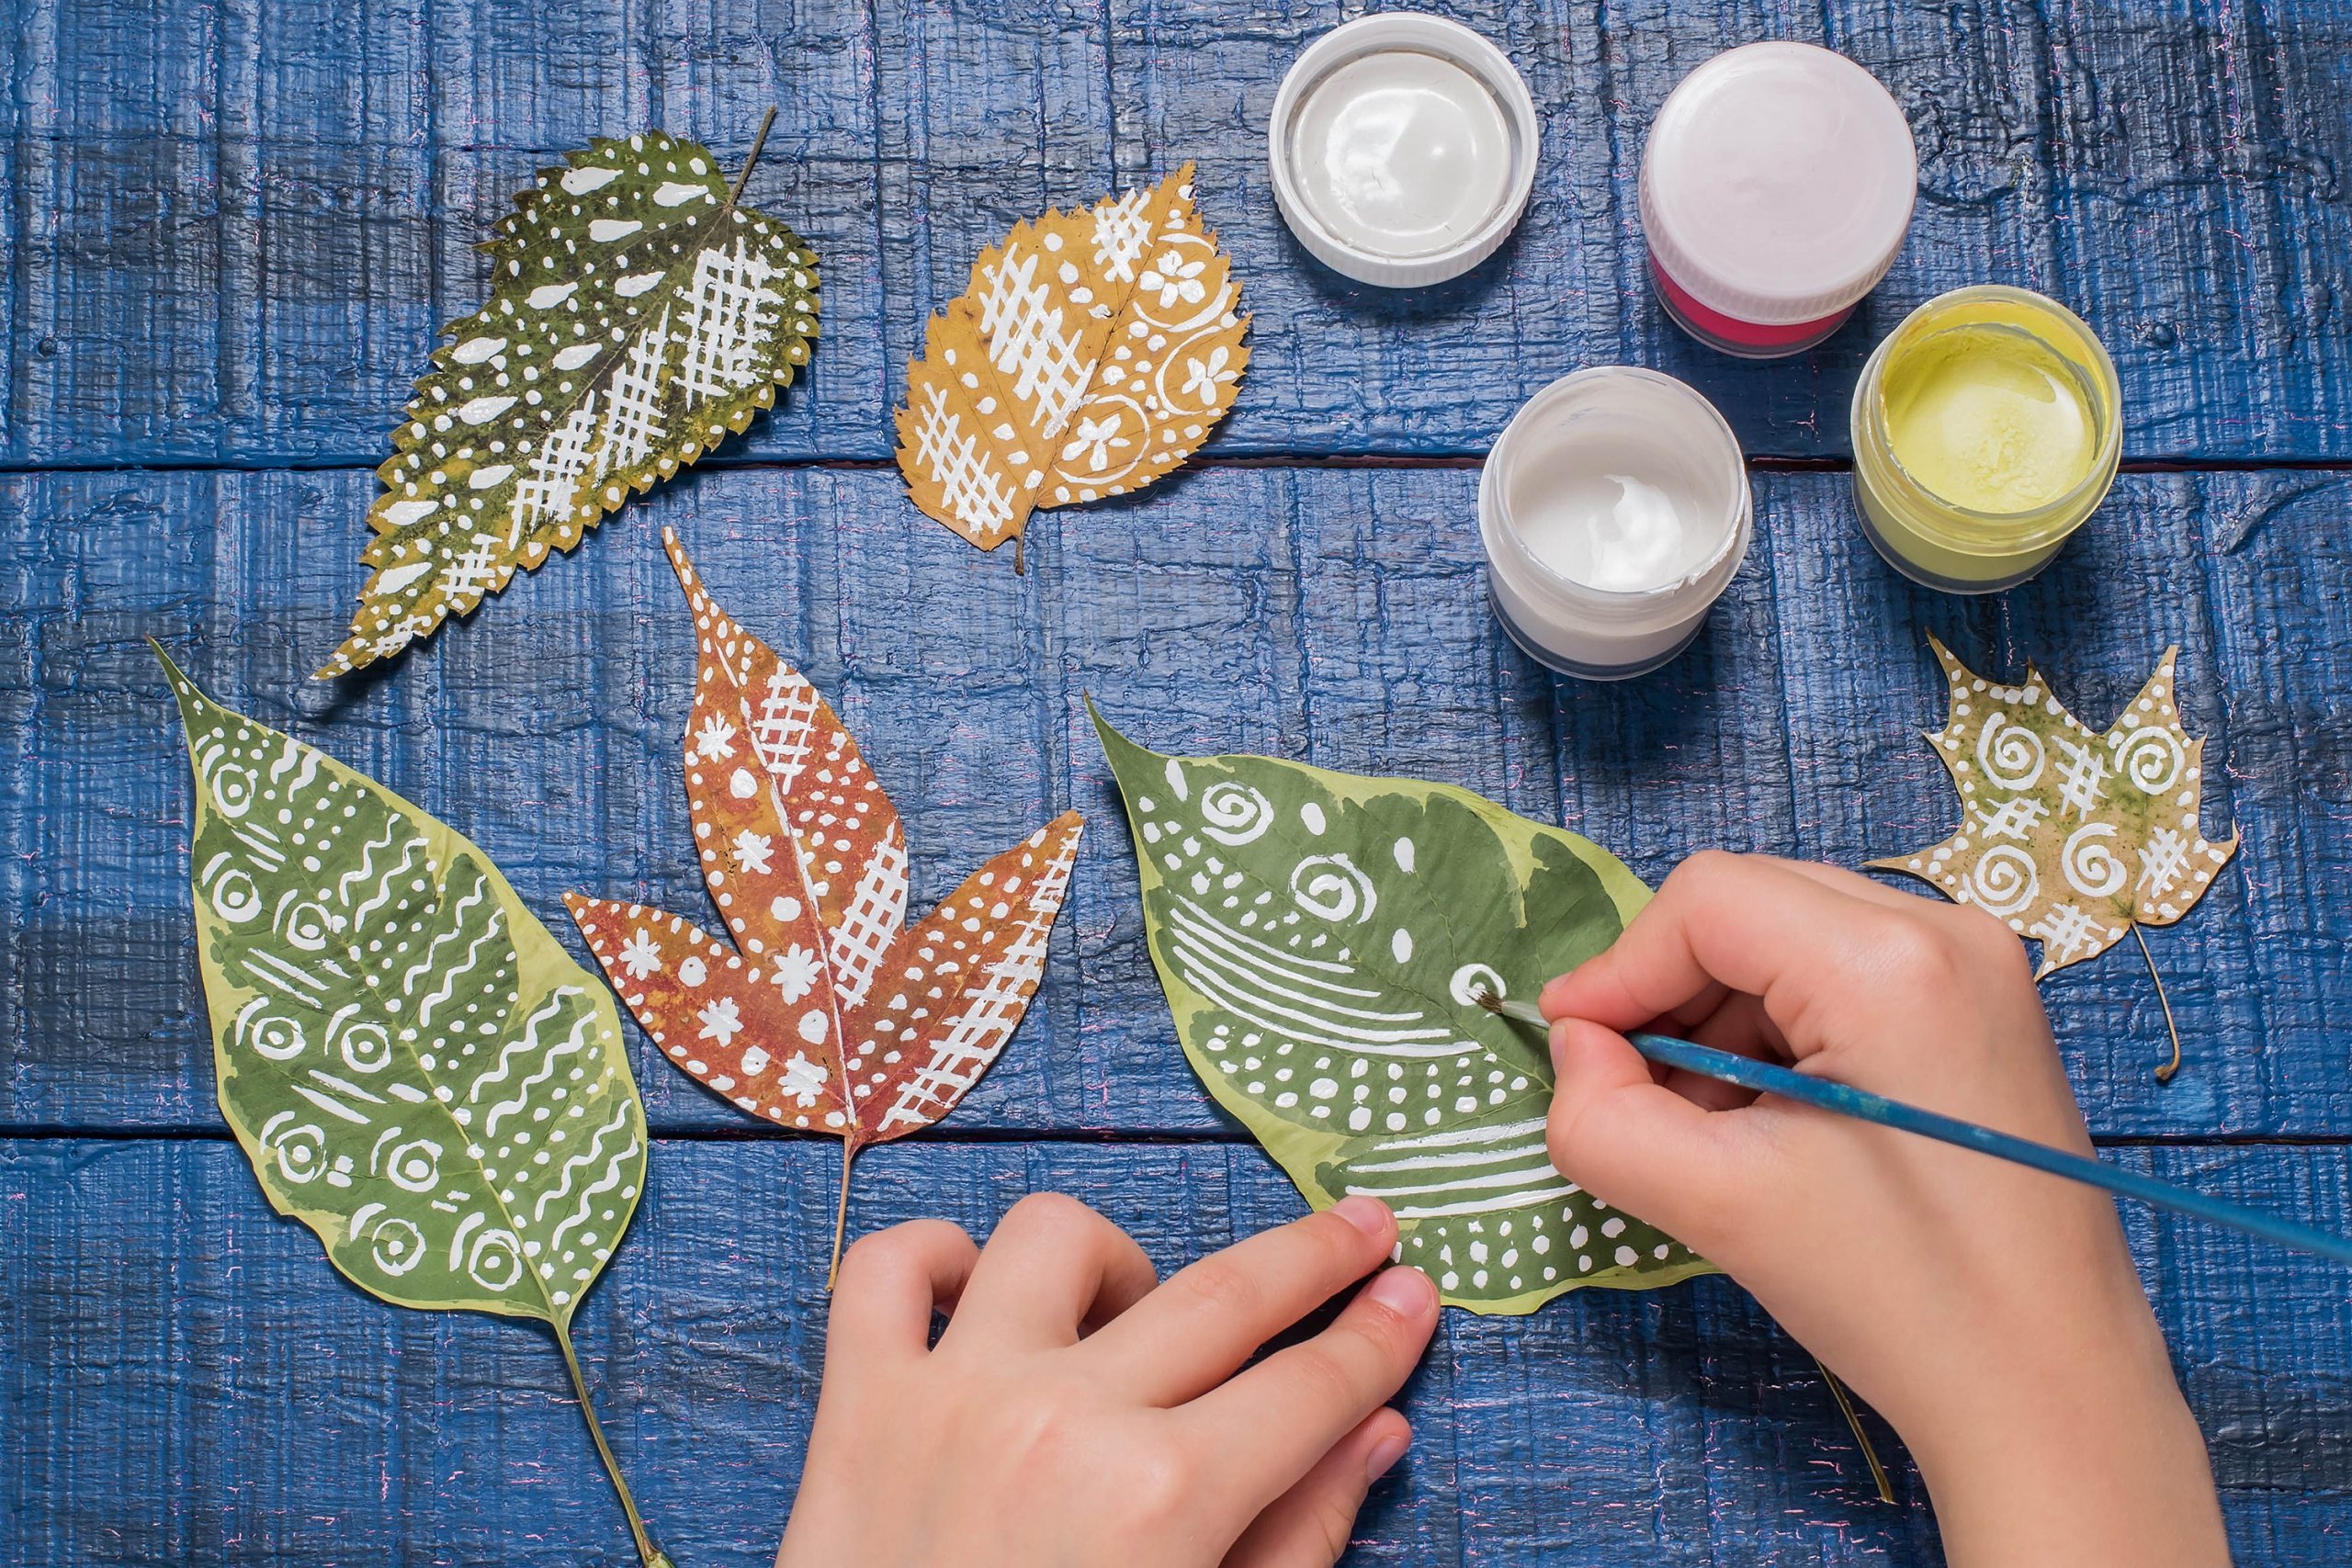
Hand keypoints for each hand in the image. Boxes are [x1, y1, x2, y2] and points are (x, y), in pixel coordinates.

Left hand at [778, 1192, 1436, 1567]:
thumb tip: (1373, 1432)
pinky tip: (981, 1294)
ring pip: (1055, 1240)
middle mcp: (1065, 1422)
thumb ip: (1297, 1538)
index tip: (1412, 1293)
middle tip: (1362, 1225)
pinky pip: (889, 1268)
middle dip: (1313, 1255)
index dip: (1376, 1337)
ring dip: (1114, 1263)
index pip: (1311, 1387)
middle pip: (1224, 1295)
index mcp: (1164, 1500)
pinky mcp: (859, 1404)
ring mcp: (954, 1397)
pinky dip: (935, 1257)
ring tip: (1131, 1317)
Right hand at [1539, 852, 2226, 1566]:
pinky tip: (1773, 1122)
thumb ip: (1602, 1116)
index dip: (1620, 969)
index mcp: (1888, 964)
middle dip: (1672, 991)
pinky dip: (1782, 1029)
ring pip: (1793, 935)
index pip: (1706, 901)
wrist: (2053, 1390)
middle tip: (1635, 1090)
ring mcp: (1981, 965)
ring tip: (1709, 1125)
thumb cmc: (1899, 1297)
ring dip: (1723, 1015)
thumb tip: (1578, 1049)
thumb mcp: (1717, 1207)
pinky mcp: (1988, 1007)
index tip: (1575, 1052)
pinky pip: (1846, 972)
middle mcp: (1948, 931)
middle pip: (1751, 903)